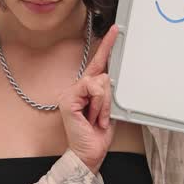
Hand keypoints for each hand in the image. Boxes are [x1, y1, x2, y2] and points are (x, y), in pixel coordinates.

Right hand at [59, 24, 120, 174]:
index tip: (114, 31)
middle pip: (103, 73)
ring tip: (97, 118)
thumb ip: (110, 92)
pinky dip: (99, 104)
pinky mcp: (69, 99)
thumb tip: (111, 78)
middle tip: (101, 115)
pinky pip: (93, 89)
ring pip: (101, 82)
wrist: (89, 153)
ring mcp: (71, 92)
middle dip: (108, 98)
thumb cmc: (98, 134)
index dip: (106, 46)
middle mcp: (78, 87)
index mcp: (88, 89)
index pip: (99, 63)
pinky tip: (92, 117)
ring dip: (105, 104)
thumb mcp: (110, 109)